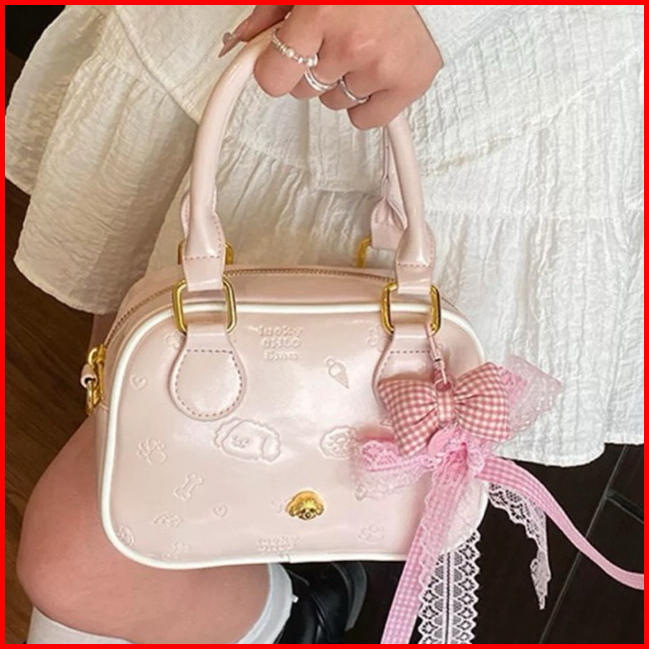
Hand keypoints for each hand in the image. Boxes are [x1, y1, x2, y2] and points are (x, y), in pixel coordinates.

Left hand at [220, 5, 441, 128]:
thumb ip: (269, 10)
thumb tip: (240, 43)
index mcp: (321, 11)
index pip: (272, 77)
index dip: (273, 70)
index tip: (280, 61)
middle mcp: (350, 43)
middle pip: (302, 90)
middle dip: (311, 67)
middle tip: (334, 37)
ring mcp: (380, 68)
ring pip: (333, 102)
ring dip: (340, 80)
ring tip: (362, 44)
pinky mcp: (408, 85)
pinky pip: (364, 118)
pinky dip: (366, 103)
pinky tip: (375, 70)